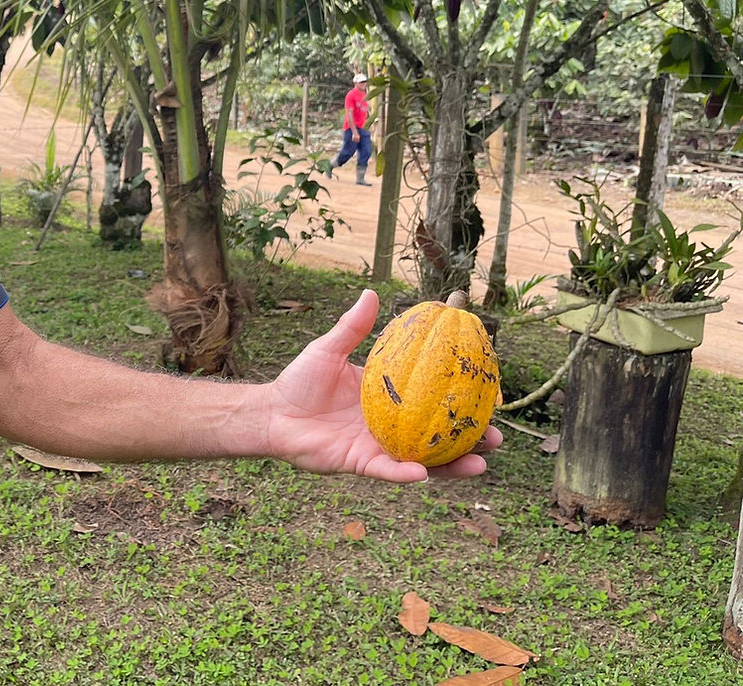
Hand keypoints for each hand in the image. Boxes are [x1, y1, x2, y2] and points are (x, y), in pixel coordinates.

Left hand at [264, 289, 500, 481]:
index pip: (432, 401)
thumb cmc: (299, 380)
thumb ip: (351, 327)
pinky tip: (423, 472)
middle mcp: (390, 426)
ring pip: (422, 461)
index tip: (490, 395)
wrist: (270, 412)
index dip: (461, 402)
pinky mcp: (360, 464)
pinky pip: (386, 471)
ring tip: (478, 463)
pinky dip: (404, 473)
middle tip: (495, 436)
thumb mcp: (328, 349)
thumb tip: (372, 294)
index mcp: (388, 398)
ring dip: (451, 465)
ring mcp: (378, 447)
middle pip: (438, 436)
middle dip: (469, 440)